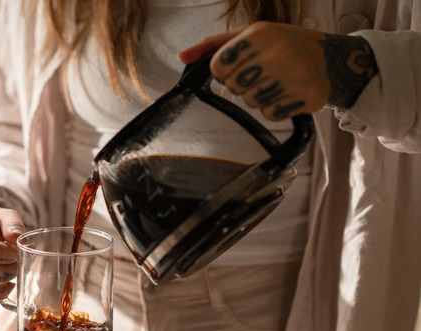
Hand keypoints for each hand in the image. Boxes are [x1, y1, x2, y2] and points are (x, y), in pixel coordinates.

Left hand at [177, 21, 376, 120]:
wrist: (331, 57)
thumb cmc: (284, 44)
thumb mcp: (249, 35)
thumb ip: (212, 46)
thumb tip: (181, 57)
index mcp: (260, 34)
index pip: (219, 66)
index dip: (224, 71)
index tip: (239, 65)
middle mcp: (278, 53)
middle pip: (233, 87)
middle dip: (242, 84)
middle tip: (260, 74)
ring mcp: (294, 75)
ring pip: (250, 103)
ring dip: (257, 98)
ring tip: (274, 83)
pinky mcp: (306, 96)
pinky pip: (270, 115)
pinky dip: (274, 109)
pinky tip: (285, 94)